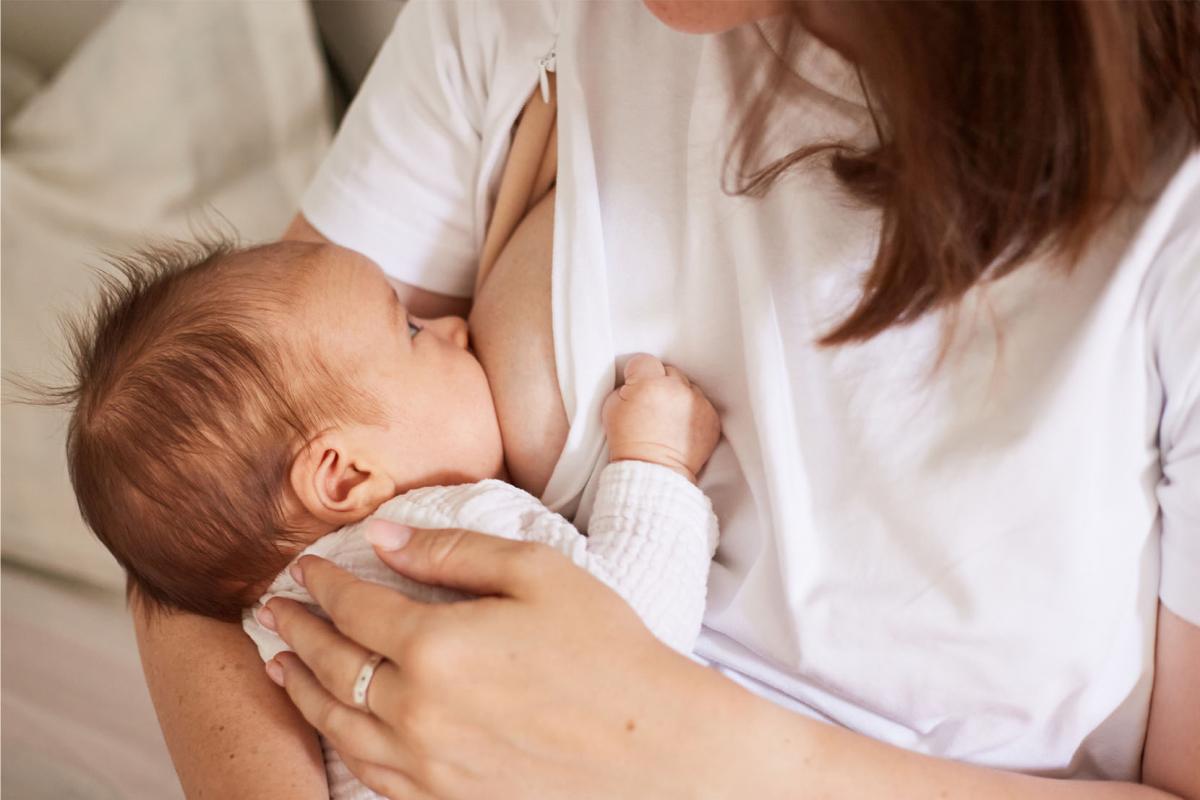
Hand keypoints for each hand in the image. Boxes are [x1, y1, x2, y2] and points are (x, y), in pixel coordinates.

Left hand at [259, 525, 744, 798]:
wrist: (654, 748)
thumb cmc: (606, 649)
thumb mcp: (538, 572)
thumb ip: (453, 551)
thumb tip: (384, 537)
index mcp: (437, 644)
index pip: (355, 605)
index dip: (324, 582)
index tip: (306, 566)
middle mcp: (416, 709)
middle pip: (332, 663)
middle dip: (296, 630)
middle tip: (271, 609)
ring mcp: (425, 763)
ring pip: (336, 721)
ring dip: (297, 687)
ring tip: (276, 664)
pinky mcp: (442, 798)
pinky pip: (367, 770)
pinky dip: (335, 740)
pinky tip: (330, 723)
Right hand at [602, 354, 720, 482]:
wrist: (653, 472)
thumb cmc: (628, 443)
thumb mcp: (611, 408)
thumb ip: (624, 387)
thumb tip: (635, 382)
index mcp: (649, 384)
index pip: (645, 361)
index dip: (637, 374)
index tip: (636, 386)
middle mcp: (676, 389)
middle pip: (669, 371)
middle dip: (660, 383)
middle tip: (652, 404)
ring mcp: (697, 403)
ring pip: (687, 386)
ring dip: (678, 396)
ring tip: (668, 417)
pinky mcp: (711, 417)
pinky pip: (702, 403)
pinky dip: (692, 411)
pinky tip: (680, 426)